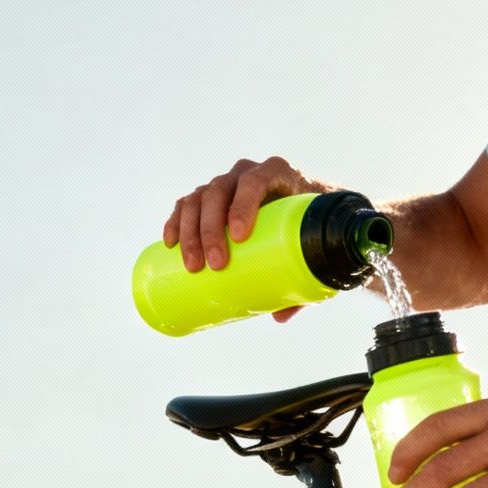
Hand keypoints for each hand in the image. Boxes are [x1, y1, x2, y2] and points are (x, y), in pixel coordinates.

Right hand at [162, 156, 329, 274]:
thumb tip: (279, 316)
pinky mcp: (209, 197)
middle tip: (215, 264)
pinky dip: (176, 222)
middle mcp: (247, 172)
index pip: (256, 181)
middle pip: (220, 192)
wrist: (309, 207)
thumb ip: (306, 276)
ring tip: (193, 266)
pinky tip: (170, 243)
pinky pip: (186, 205)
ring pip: (198, 199)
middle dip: (212, 229)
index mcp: (278, 172)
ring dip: (190, 232)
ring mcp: (226, 182)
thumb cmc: (313, 225)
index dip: (243, 205)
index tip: (239, 238)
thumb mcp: (316, 244)